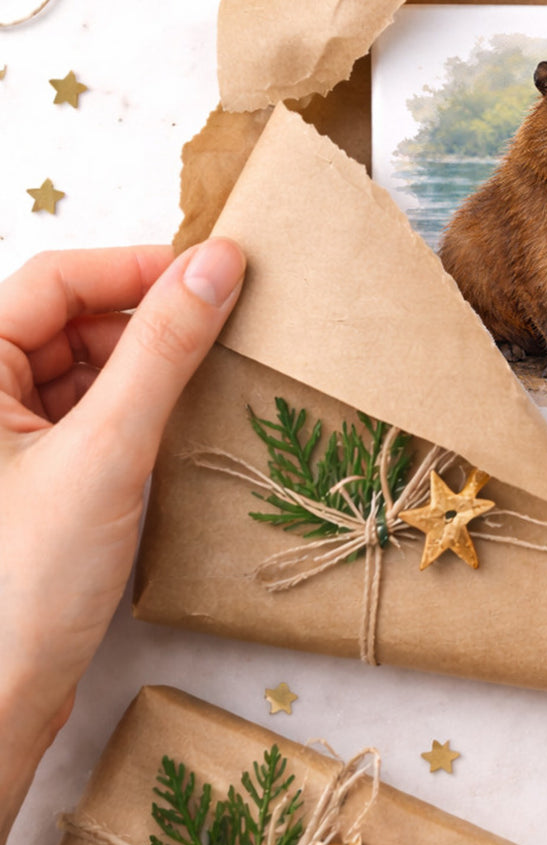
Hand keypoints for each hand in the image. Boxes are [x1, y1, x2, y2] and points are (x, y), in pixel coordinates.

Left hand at [0, 241, 244, 844]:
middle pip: (71, 319)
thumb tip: (218, 263)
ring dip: (148, 363)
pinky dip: (139, 407)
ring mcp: (6, 439)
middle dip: (148, 317)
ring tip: (212, 373)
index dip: (136, 267)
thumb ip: (164, 349)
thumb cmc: (24, 582)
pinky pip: (92, 412)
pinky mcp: (34, 475)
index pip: (55, 280)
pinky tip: (181, 421)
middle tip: (226, 324)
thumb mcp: (107, 450)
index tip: (217, 272)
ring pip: (85, 366)